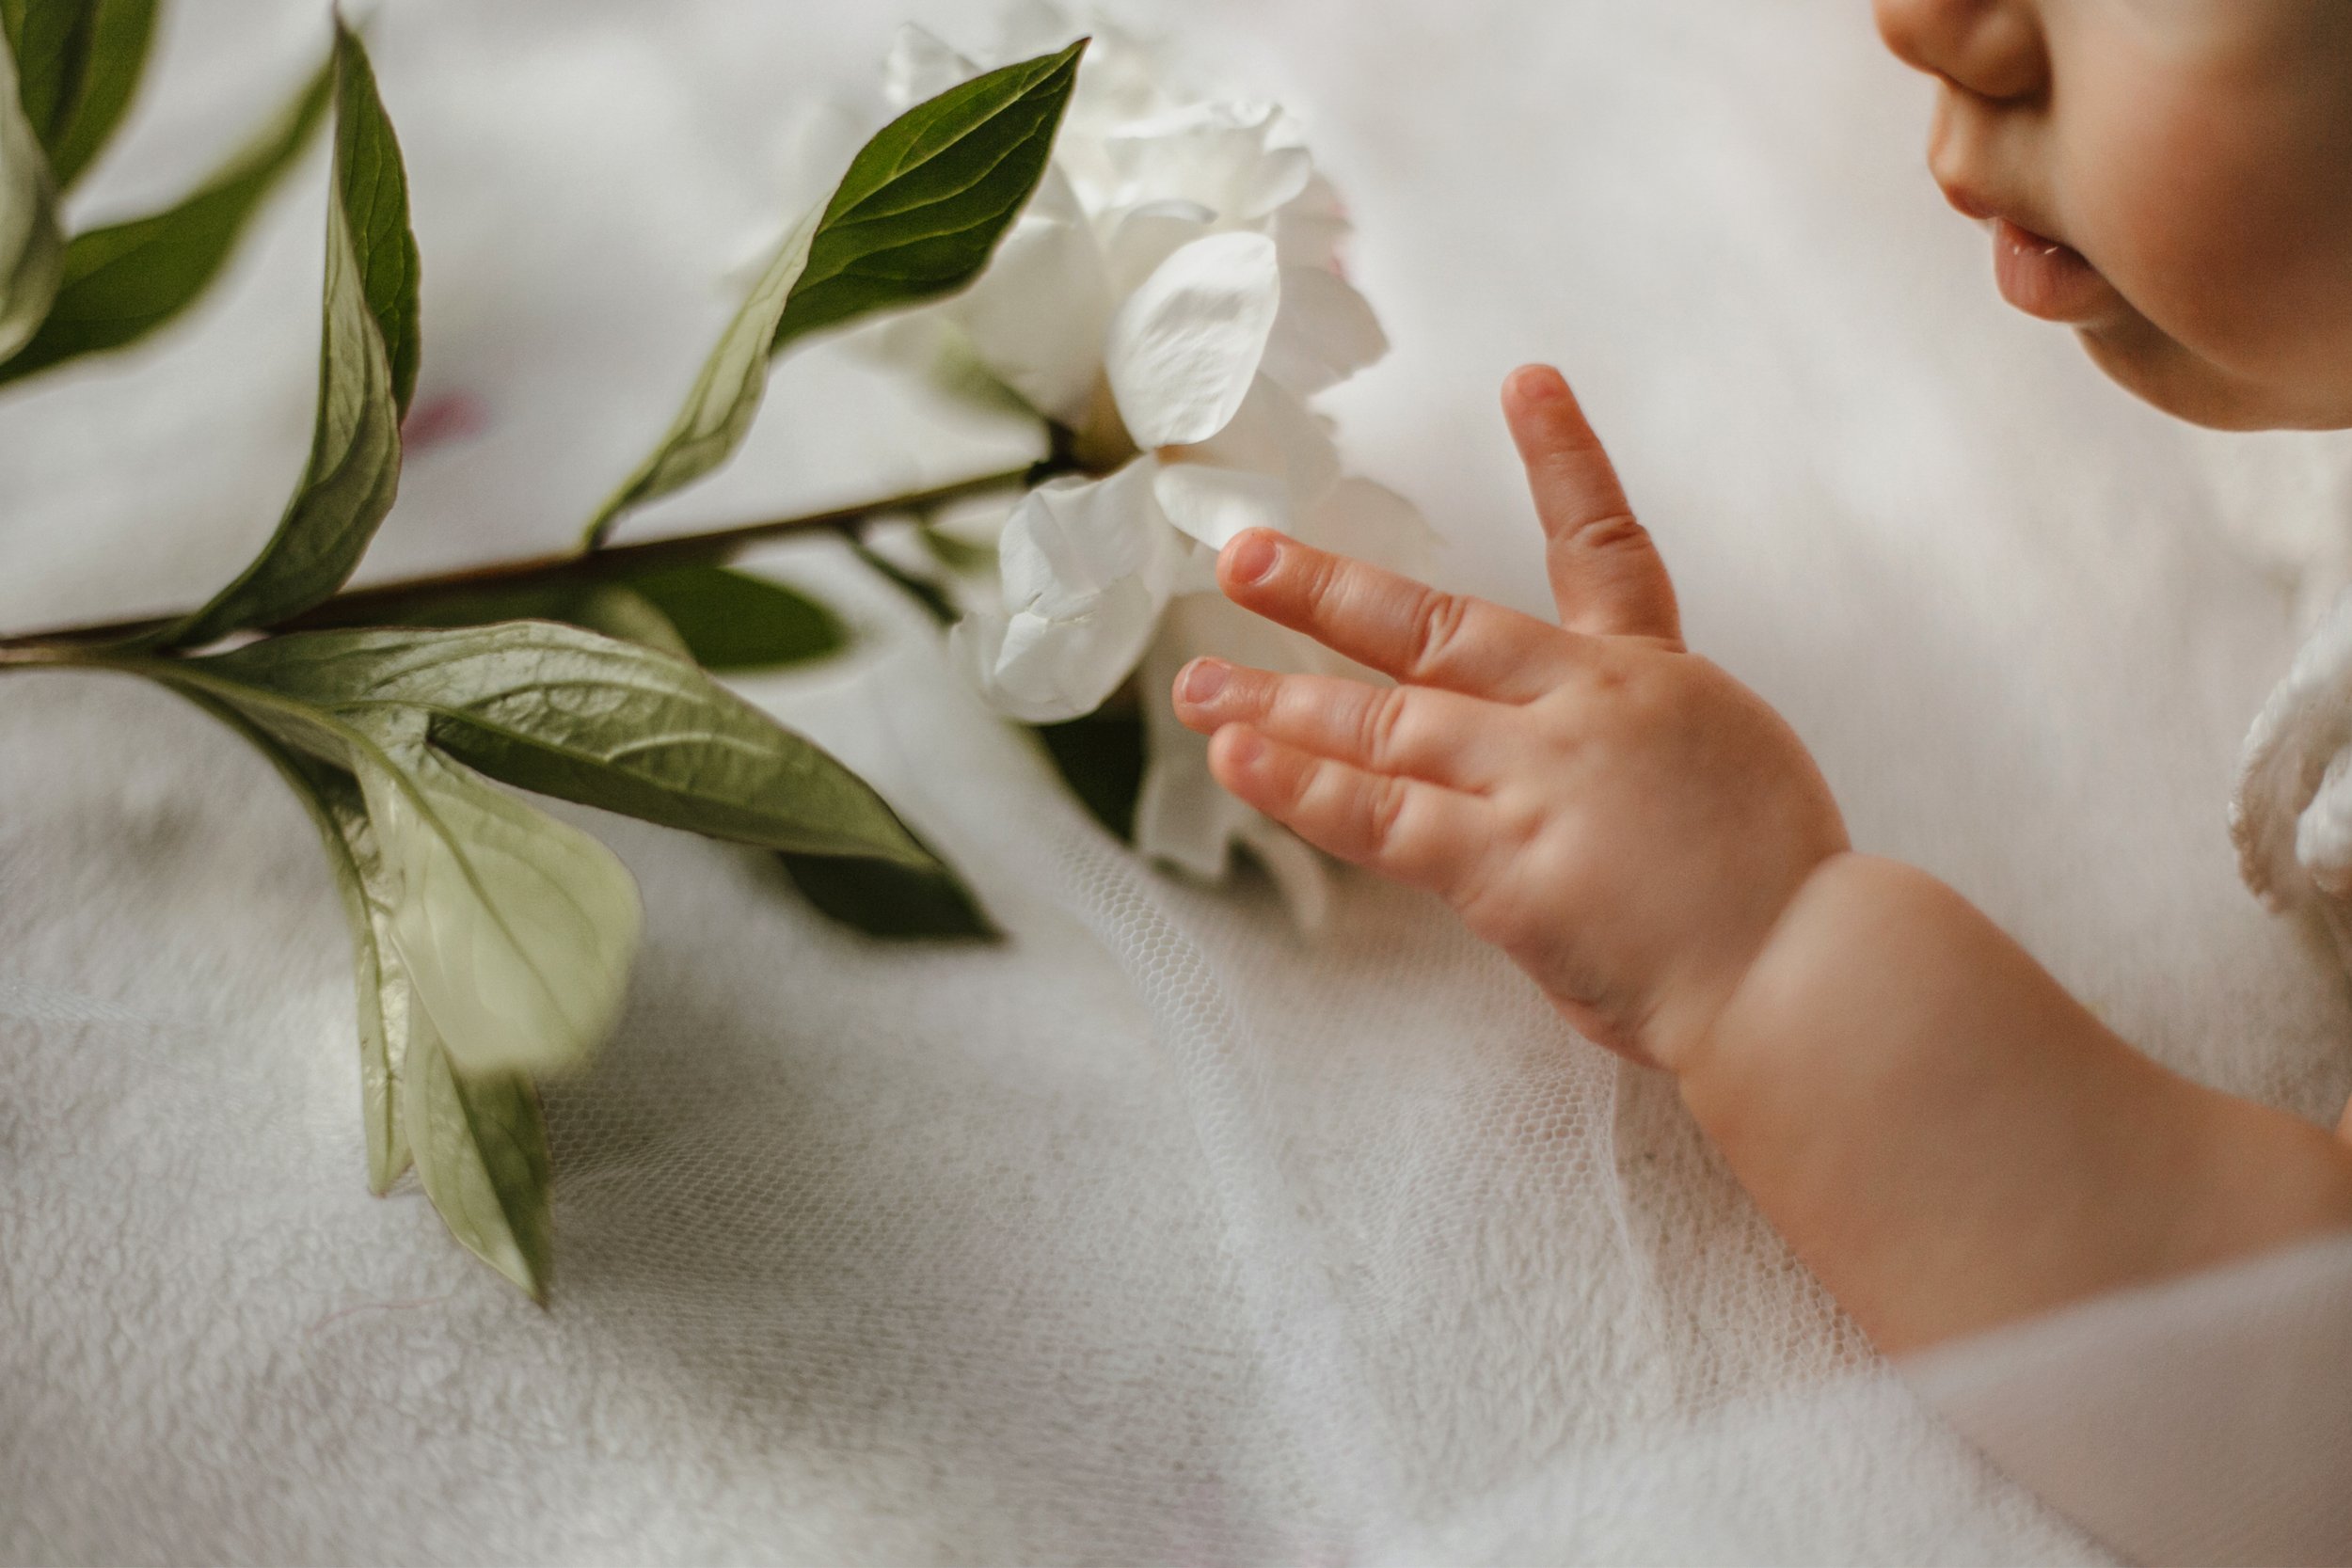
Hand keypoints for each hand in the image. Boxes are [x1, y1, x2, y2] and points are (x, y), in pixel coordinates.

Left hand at [1171, 364, 1849, 1069]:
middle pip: (1432, 628)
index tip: (1526, 382)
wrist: (1813, 973)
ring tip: (1196, 686)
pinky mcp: (1506, 864)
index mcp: (1651, 680)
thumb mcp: (1728, 781)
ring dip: (1278, 699)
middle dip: (1328, 591)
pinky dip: (1303, 786)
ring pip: (1382, 721)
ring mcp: (1538, 781)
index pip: (1603, 547)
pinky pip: (1380, 817)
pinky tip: (1238, 760)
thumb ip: (1635, 759)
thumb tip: (1576, 785)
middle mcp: (1582, 709)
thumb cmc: (1787, 902)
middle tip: (1241, 557)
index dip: (1565, 457)